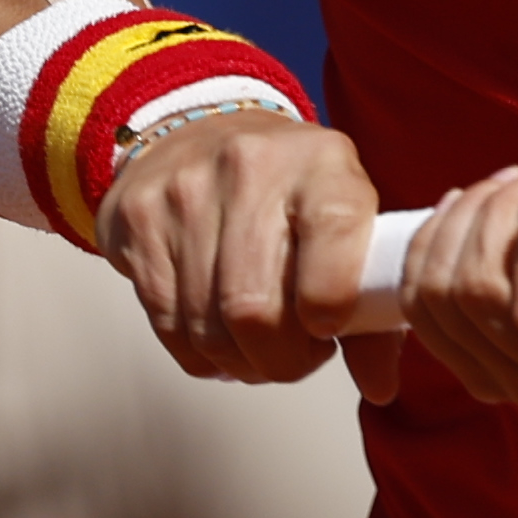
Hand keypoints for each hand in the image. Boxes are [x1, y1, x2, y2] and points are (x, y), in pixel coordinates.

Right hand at [94, 111, 382, 383]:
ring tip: (263, 347)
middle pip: (255, 308)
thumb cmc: (293, 193)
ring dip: (242, 362)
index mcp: (322, 163)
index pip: (333, 235)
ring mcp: (186, 190)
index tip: (328, 329)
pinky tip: (224, 340)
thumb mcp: (346, 223)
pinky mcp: (139, 218)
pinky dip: (203, 355)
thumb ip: (371, 307)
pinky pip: (170, 325)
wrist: (201, 131)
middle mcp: (250, 167)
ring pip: (209, 328)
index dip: (331, 301)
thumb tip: (378, 386)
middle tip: (298, 357)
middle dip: (283, 360)